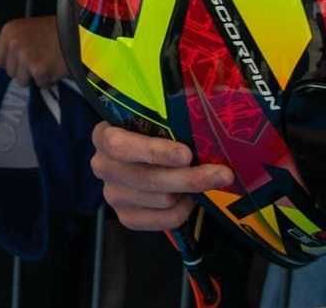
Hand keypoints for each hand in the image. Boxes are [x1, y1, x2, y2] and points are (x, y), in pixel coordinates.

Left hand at [0, 16, 66, 86]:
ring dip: (35, 77)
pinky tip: (55, 67)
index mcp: (9, 31)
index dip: (10, 63)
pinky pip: (39, 84)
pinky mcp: (38, 70)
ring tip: (47, 63)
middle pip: (10, 72)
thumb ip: (15, 43)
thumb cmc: (54, 31)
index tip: (20, 62)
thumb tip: (6, 61)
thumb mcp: (28, 29)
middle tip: (38, 60)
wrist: (79, 33)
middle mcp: (14, 43)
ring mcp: (25, 57)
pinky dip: (48, 80)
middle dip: (23, 71)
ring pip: (22, 80)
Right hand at [90, 122, 231, 231]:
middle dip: (190, 177)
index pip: (120, 145)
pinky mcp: (127, 218)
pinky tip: (189, 196)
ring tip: (201, 179)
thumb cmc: (149, 132)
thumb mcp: (151, 118)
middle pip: (148, 179)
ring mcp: (113, 196)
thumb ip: (168, 115)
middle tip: (222, 174)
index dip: (154, 151)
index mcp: (103, 136)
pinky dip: (184, 210)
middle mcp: (103, 167)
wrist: (139, 159)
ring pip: (162, 200)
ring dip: (189, 191)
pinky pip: (165, 219)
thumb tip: (200, 105)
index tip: (186, 154)